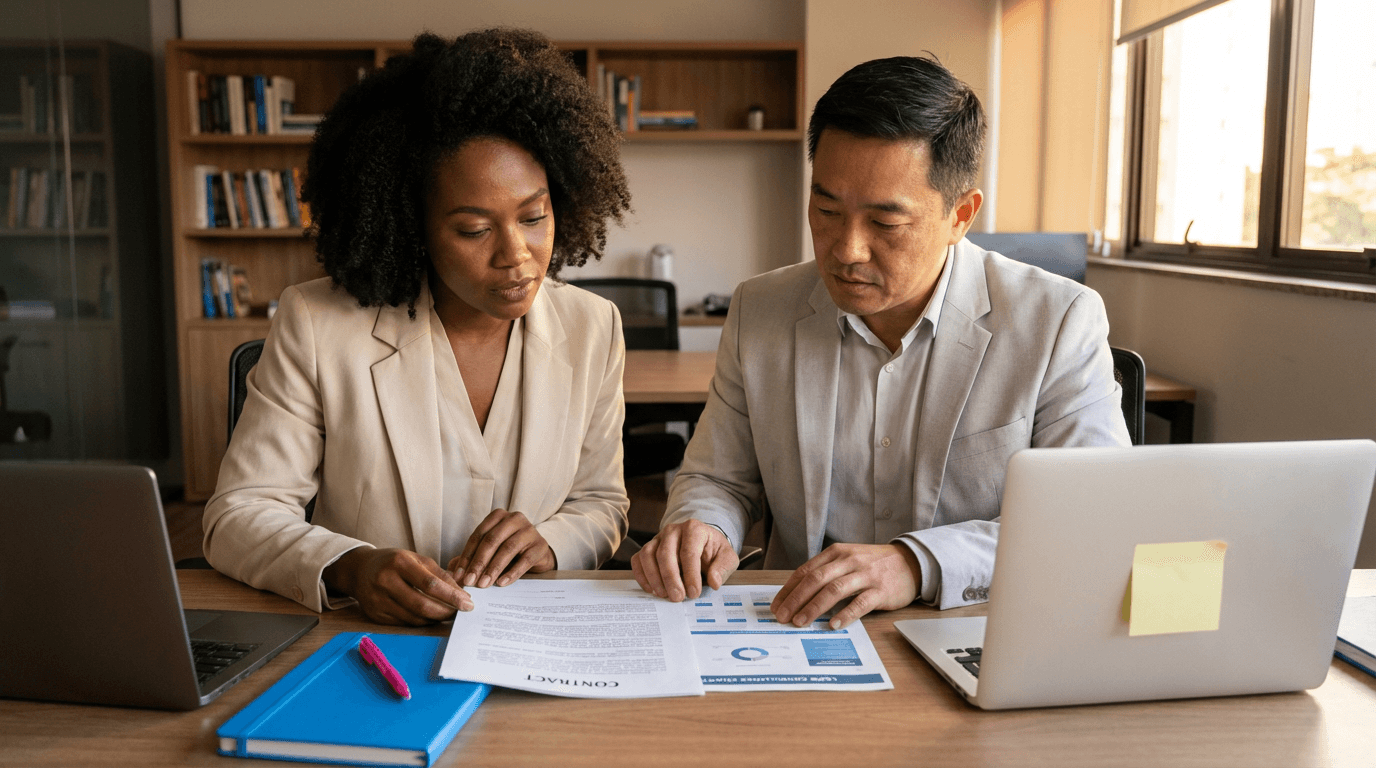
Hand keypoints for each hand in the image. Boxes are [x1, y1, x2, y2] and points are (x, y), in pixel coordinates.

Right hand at [322, 547, 471, 625]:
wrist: (359, 570)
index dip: (452, 596)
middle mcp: (385, 581)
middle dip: (446, 611)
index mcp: (399, 562)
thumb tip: (461, 592)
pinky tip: (431, 616)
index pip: (430, 584)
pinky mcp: (375, 615)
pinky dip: (422, 621)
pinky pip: (405, 623)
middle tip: (460, 612)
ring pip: (414, 617)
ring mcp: (378, 600)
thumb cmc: (393, 562)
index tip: (468, 603)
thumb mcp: (416, 559)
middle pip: (422, 605)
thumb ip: (439, 574)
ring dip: (436, 618)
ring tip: (448, 613)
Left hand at [447, 509, 555, 588]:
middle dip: (478, 563)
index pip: (478, 535)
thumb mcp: (490, 552)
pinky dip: (512, 573)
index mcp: (498, 516)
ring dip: (493, 569)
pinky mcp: (540, 545)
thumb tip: (452, 571)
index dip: (467, 556)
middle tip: (470, 582)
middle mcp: (514, 519)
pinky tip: (502, 583)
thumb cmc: (510, 553)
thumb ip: (471, 558)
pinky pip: (525, 560)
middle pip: (492, 541)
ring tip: (483, 584)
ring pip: (507, 549)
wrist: (538, 555)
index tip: (459, 575)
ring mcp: (529, 530)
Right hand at [631, 520, 738, 601]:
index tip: (694, 593)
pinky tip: (652, 590)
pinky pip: (638, 560)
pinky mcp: (649, 548)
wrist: (703, 544)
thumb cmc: (713, 551)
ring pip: (648, 555)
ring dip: (654, 578)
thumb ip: (723, 568)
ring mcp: (658, 538)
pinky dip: (641, 576)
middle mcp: (673, 530)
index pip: (689, 552)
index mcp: (694, 529)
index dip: (691, 575)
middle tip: (677, 598)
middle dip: (670, 579)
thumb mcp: (727, 558)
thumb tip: (714, 581)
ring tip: (664, 595)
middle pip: (665, 554)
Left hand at [771, 543, 919, 628]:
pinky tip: (833, 624)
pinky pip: (860, 603)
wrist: (911, 562)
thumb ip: (827, 572)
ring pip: (834, 590)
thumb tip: (798, 595)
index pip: (806, 571)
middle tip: (782, 617)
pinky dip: (845, 614)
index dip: (788, 590)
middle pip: (815, 580)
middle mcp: (849, 561)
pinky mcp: (881, 590)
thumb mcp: (848, 560)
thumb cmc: (874, 564)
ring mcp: (865, 575)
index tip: (776, 606)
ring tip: (800, 622)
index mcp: (837, 553)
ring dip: (814, 607)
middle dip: (795, 600)